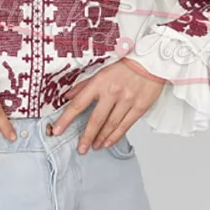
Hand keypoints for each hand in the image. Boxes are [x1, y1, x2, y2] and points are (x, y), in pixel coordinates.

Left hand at [51, 59, 166, 152]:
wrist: (151, 61)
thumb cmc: (125, 65)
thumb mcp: (101, 71)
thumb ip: (84, 85)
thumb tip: (67, 96)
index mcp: (99, 82)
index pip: (78, 104)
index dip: (66, 119)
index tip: (57, 130)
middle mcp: (112, 92)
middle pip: (96, 120)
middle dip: (86, 137)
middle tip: (81, 148)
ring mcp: (127, 100)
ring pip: (111, 125)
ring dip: (101, 138)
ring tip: (94, 146)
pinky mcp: (139, 106)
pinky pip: (125, 126)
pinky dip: (116, 136)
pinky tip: (108, 142)